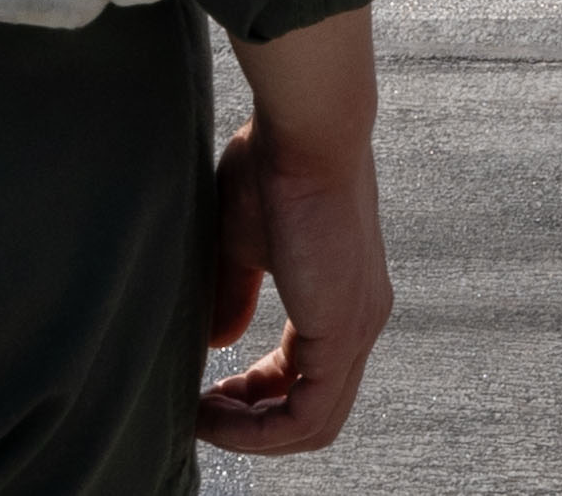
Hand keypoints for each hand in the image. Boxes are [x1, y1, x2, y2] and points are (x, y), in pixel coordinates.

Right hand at [194, 11, 388, 455]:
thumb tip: (216, 342)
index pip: (309, 375)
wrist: (309, 128)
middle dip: (253, 423)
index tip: (210, 391)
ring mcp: (357, 327)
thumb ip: (234, 293)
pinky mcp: (343, 330)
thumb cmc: (274, 164)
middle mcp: (359, 319)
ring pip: (314, 422)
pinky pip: (308, 413)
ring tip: (202, 416)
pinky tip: (215, 411)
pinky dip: (259, 428)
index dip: (258, 395)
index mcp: (341, 297)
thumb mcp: (243, 241)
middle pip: (315, 410)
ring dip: (252, 432)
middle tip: (203, 411)